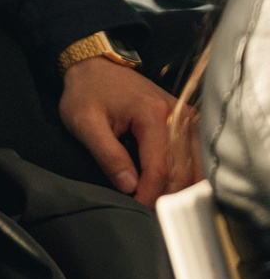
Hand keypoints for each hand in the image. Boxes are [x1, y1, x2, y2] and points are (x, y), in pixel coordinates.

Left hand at [59, 55, 199, 205]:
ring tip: (163, 204)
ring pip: (195, 163)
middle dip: (169, 195)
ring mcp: (184, 117)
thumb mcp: (84, 122)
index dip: (152, 193)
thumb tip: (129, 186)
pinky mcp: (184, 120)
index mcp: (152, 114)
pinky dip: (187, 172)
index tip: (140, 209)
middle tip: (153, 213)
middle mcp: (176, 115)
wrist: (94, 65)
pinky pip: (194, 152)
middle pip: (183, 168)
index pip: (160, 166)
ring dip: (182, 186)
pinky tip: (176, 187)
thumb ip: (107, 154)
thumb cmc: (86, 92)